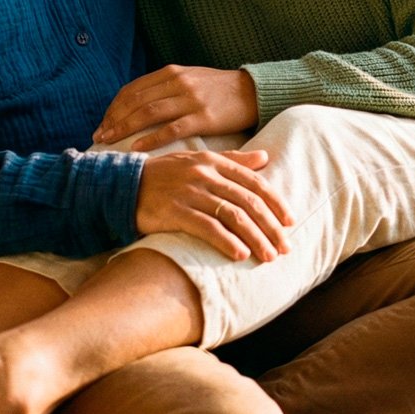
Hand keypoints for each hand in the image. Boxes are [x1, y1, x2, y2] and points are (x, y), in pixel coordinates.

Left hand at [94, 65, 258, 150]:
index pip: (133, 89)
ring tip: (109, 142)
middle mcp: (178, 82)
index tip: (103, 123)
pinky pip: (172, 128)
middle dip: (113, 119)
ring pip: (149, 113)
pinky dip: (151, 138)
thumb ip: (165, 87)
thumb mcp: (190, 78)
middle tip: (99, 136)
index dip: (114, 107)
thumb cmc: (218, 89)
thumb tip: (137, 103)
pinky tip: (136, 148)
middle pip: (136, 101)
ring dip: (125, 128)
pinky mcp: (204, 117)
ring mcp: (191, 99)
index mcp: (171, 72)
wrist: (253, 91)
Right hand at [135, 148, 292, 261]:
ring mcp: (191, 192)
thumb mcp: (198, 159)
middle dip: (270, 226)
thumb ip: (233, 160)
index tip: (290, 221)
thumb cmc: (165, 174)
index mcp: (214, 161)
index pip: (254, 182)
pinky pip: (207, 227)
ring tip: (268, 256)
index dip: (275, 202)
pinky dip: (226, 241)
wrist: (124, 185)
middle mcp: (205, 174)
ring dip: (254, 238)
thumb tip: (265, 157)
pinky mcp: (175, 211)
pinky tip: (239, 254)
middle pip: (248, 201)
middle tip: (285, 247)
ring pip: (233, 216)